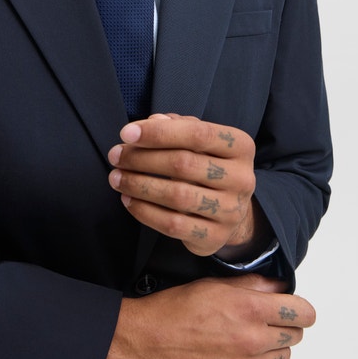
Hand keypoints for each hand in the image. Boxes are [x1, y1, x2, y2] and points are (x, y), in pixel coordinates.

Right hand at [102, 275, 315, 358]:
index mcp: (249, 309)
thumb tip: (278, 287)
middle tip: (262, 321)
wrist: (146, 345)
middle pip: (295, 336)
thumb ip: (251, 285)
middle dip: (283, 326)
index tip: (292, 308)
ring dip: (272, 349)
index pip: (302, 313)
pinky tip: (237, 357)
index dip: (299, 308)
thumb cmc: (173, 311)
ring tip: (245, 339)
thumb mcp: (212, 285)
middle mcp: (253, 341)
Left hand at [108, 113, 262, 256]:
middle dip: (142, 158)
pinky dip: (145, 212)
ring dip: (139, 185)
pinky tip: (128, 200)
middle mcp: (242, 178)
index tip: (126, 133)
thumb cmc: (207, 164)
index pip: (198, 133)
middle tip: (115, 156)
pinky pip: (173, 225)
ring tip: (116, 178)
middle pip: (184, 164)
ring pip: (177, 196)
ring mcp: (230, 210)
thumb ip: (177, 125)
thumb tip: (153, 121)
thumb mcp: (200, 139)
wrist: (232, 210)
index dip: (159, 133)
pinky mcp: (215, 237)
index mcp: (240, 146)